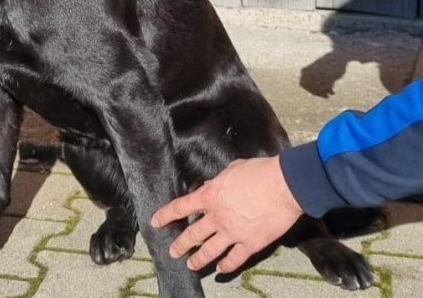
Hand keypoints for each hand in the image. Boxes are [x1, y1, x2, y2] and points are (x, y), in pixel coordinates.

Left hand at [151, 157, 302, 273]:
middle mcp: (216, 217)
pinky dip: (226, 266)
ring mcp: (232, 232)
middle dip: (180, 244)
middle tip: (173, 251)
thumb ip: (217, 181)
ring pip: (209, 251)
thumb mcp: (231, 170)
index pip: (180, 207)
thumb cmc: (259, 172)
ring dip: (197, 259)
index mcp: (210, 196)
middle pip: (192, 235)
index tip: (156, 221)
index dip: (166, 215)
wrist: (285, 185)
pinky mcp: (250, 244)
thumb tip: (209, 185)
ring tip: (190, 265)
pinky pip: (234, 259)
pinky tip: (221, 269)